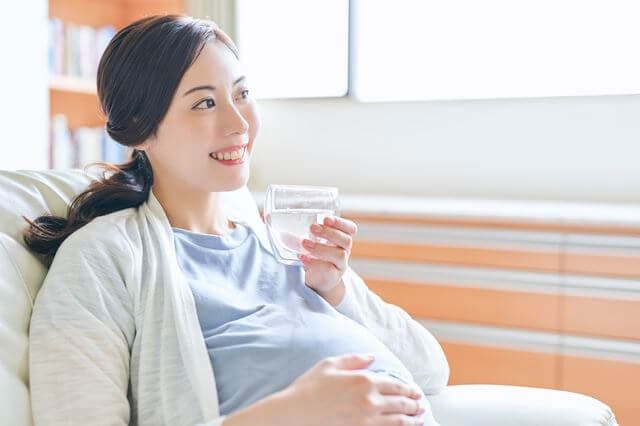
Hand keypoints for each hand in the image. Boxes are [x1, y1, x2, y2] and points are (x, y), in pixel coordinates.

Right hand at [224, 354, 426, 425]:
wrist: (293, 415)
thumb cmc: (307, 389)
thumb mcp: (329, 365)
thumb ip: (354, 360)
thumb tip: (372, 358)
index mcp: (363, 380)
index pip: (394, 384)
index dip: (408, 389)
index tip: (415, 392)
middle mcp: (370, 400)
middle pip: (401, 403)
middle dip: (414, 404)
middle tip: (421, 406)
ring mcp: (367, 420)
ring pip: (399, 421)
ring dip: (413, 420)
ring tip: (420, 419)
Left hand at [299, 216, 357, 297]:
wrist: (320, 281)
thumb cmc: (318, 257)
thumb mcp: (315, 243)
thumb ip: (305, 236)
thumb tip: (283, 231)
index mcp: (342, 239)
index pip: (350, 229)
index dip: (340, 223)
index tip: (326, 219)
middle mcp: (345, 251)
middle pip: (346, 240)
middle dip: (329, 232)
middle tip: (312, 228)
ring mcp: (340, 264)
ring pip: (339, 255)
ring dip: (321, 248)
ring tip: (304, 243)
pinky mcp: (333, 276)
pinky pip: (327, 269)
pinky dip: (313, 262)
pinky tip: (302, 257)